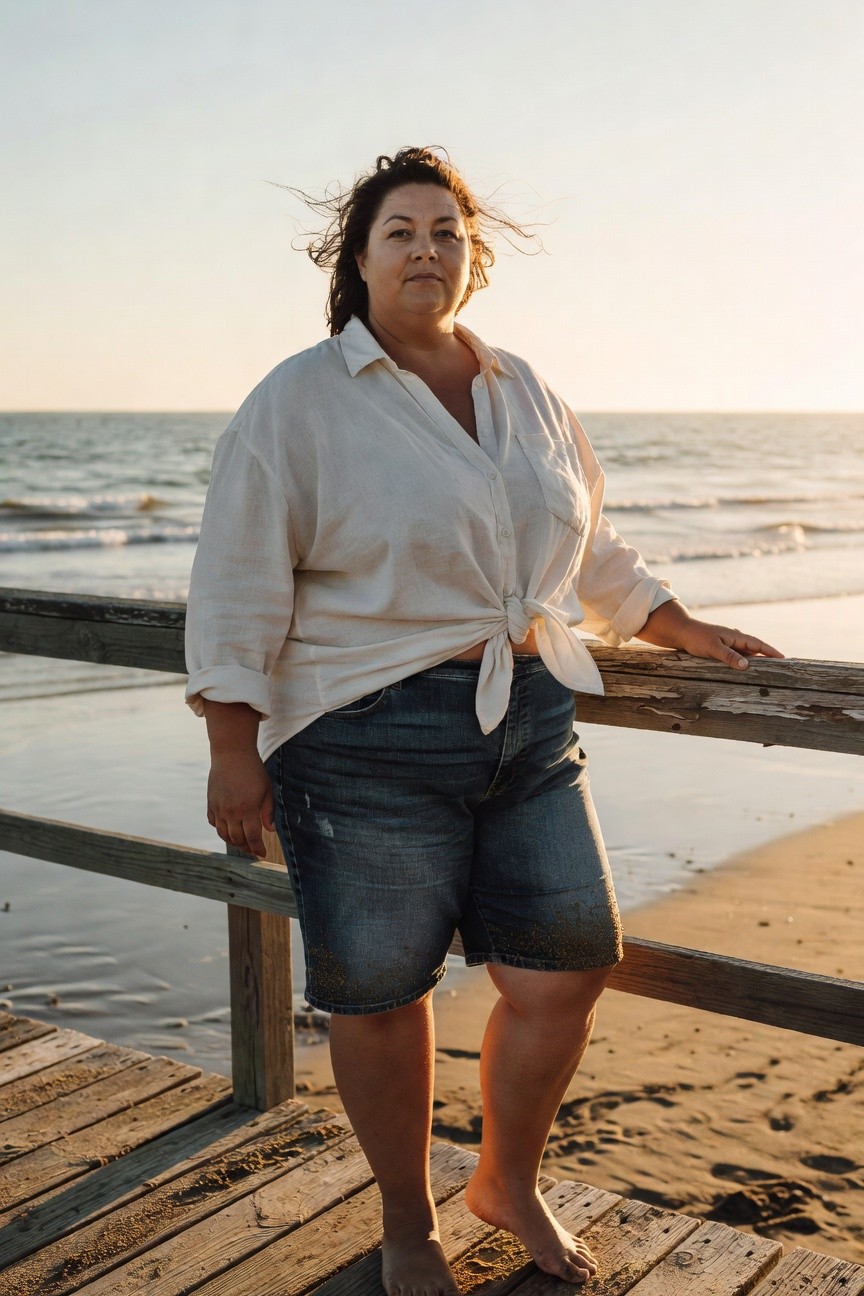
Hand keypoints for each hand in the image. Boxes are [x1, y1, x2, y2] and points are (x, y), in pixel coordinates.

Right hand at [207, 748, 275, 859]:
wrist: (232, 754)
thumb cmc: (253, 770)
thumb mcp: (267, 790)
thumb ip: (268, 812)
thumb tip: (271, 830)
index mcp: (248, 809)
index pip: (252, 837)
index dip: (257, 848)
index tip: (262, 854)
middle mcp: (231, 812)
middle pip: (237, 839)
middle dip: (246, 847)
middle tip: (253, 849)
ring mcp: (218, 808)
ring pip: (223, 834)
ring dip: (233, 841)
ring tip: (241, 842)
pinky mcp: (210, 803)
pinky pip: (213, 823)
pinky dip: (220, 829)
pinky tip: (228, 829)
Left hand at [638, 599, 783, 668]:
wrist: (680, 632)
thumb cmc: (696, 639)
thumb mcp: (713, 648)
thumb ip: (729, 656)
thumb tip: (747, 665)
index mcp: (735, 636)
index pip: (758, 644)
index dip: (771, 652)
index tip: (784, 658)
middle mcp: (734, 639)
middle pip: (755, 650)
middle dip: (767, 657)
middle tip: (781, 668)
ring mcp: (727, 644)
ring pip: (746, 654)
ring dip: (755, 661)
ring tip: (767, 672)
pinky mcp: (720, 650)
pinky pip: (736, 657)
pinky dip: (743, 663)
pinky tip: (745, 671)